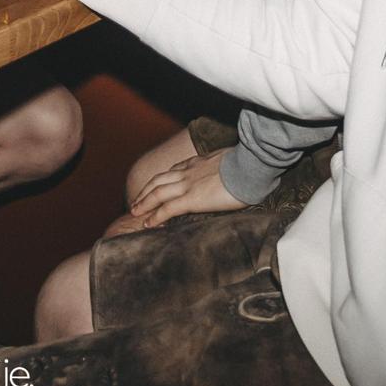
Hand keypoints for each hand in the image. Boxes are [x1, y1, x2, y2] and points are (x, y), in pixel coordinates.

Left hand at [128, 147, 245, 227]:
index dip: (162, 180)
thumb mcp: (231, 162)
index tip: (155, 187)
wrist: (250, 166)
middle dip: (146, 191)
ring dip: (144, 202)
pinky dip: (155, 215)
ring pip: (158, 193)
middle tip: (136, 201)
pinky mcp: (192, 199)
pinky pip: (168, 208)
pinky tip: (148, 223)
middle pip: (159, 180)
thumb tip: (233, 175)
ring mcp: (188, 184)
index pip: (174, 171)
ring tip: (135, 211)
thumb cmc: (248, 166)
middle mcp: (189, 172)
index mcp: (198, 163)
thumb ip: (224, 169)